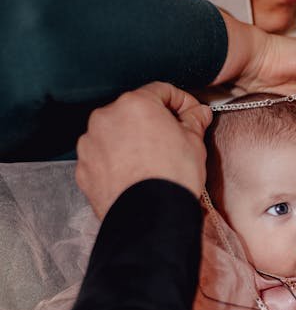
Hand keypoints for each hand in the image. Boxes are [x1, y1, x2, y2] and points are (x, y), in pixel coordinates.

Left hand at [76, 82, 212, 218]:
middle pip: (134, 111)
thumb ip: (194, 121)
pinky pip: (103, 157)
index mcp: (135, 104)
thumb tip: (197, 113)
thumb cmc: (171, 179)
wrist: (150, 218)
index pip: (161, 91)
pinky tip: (134, 176)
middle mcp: (106, 118)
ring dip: (132, 142)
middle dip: (154, 123)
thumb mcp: (194, 144)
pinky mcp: (84, 168)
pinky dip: (117, 162)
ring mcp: (90, 143)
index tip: (190, 114)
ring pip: (116, 134)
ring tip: (152, 163)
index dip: (182, 101)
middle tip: (174, 141)